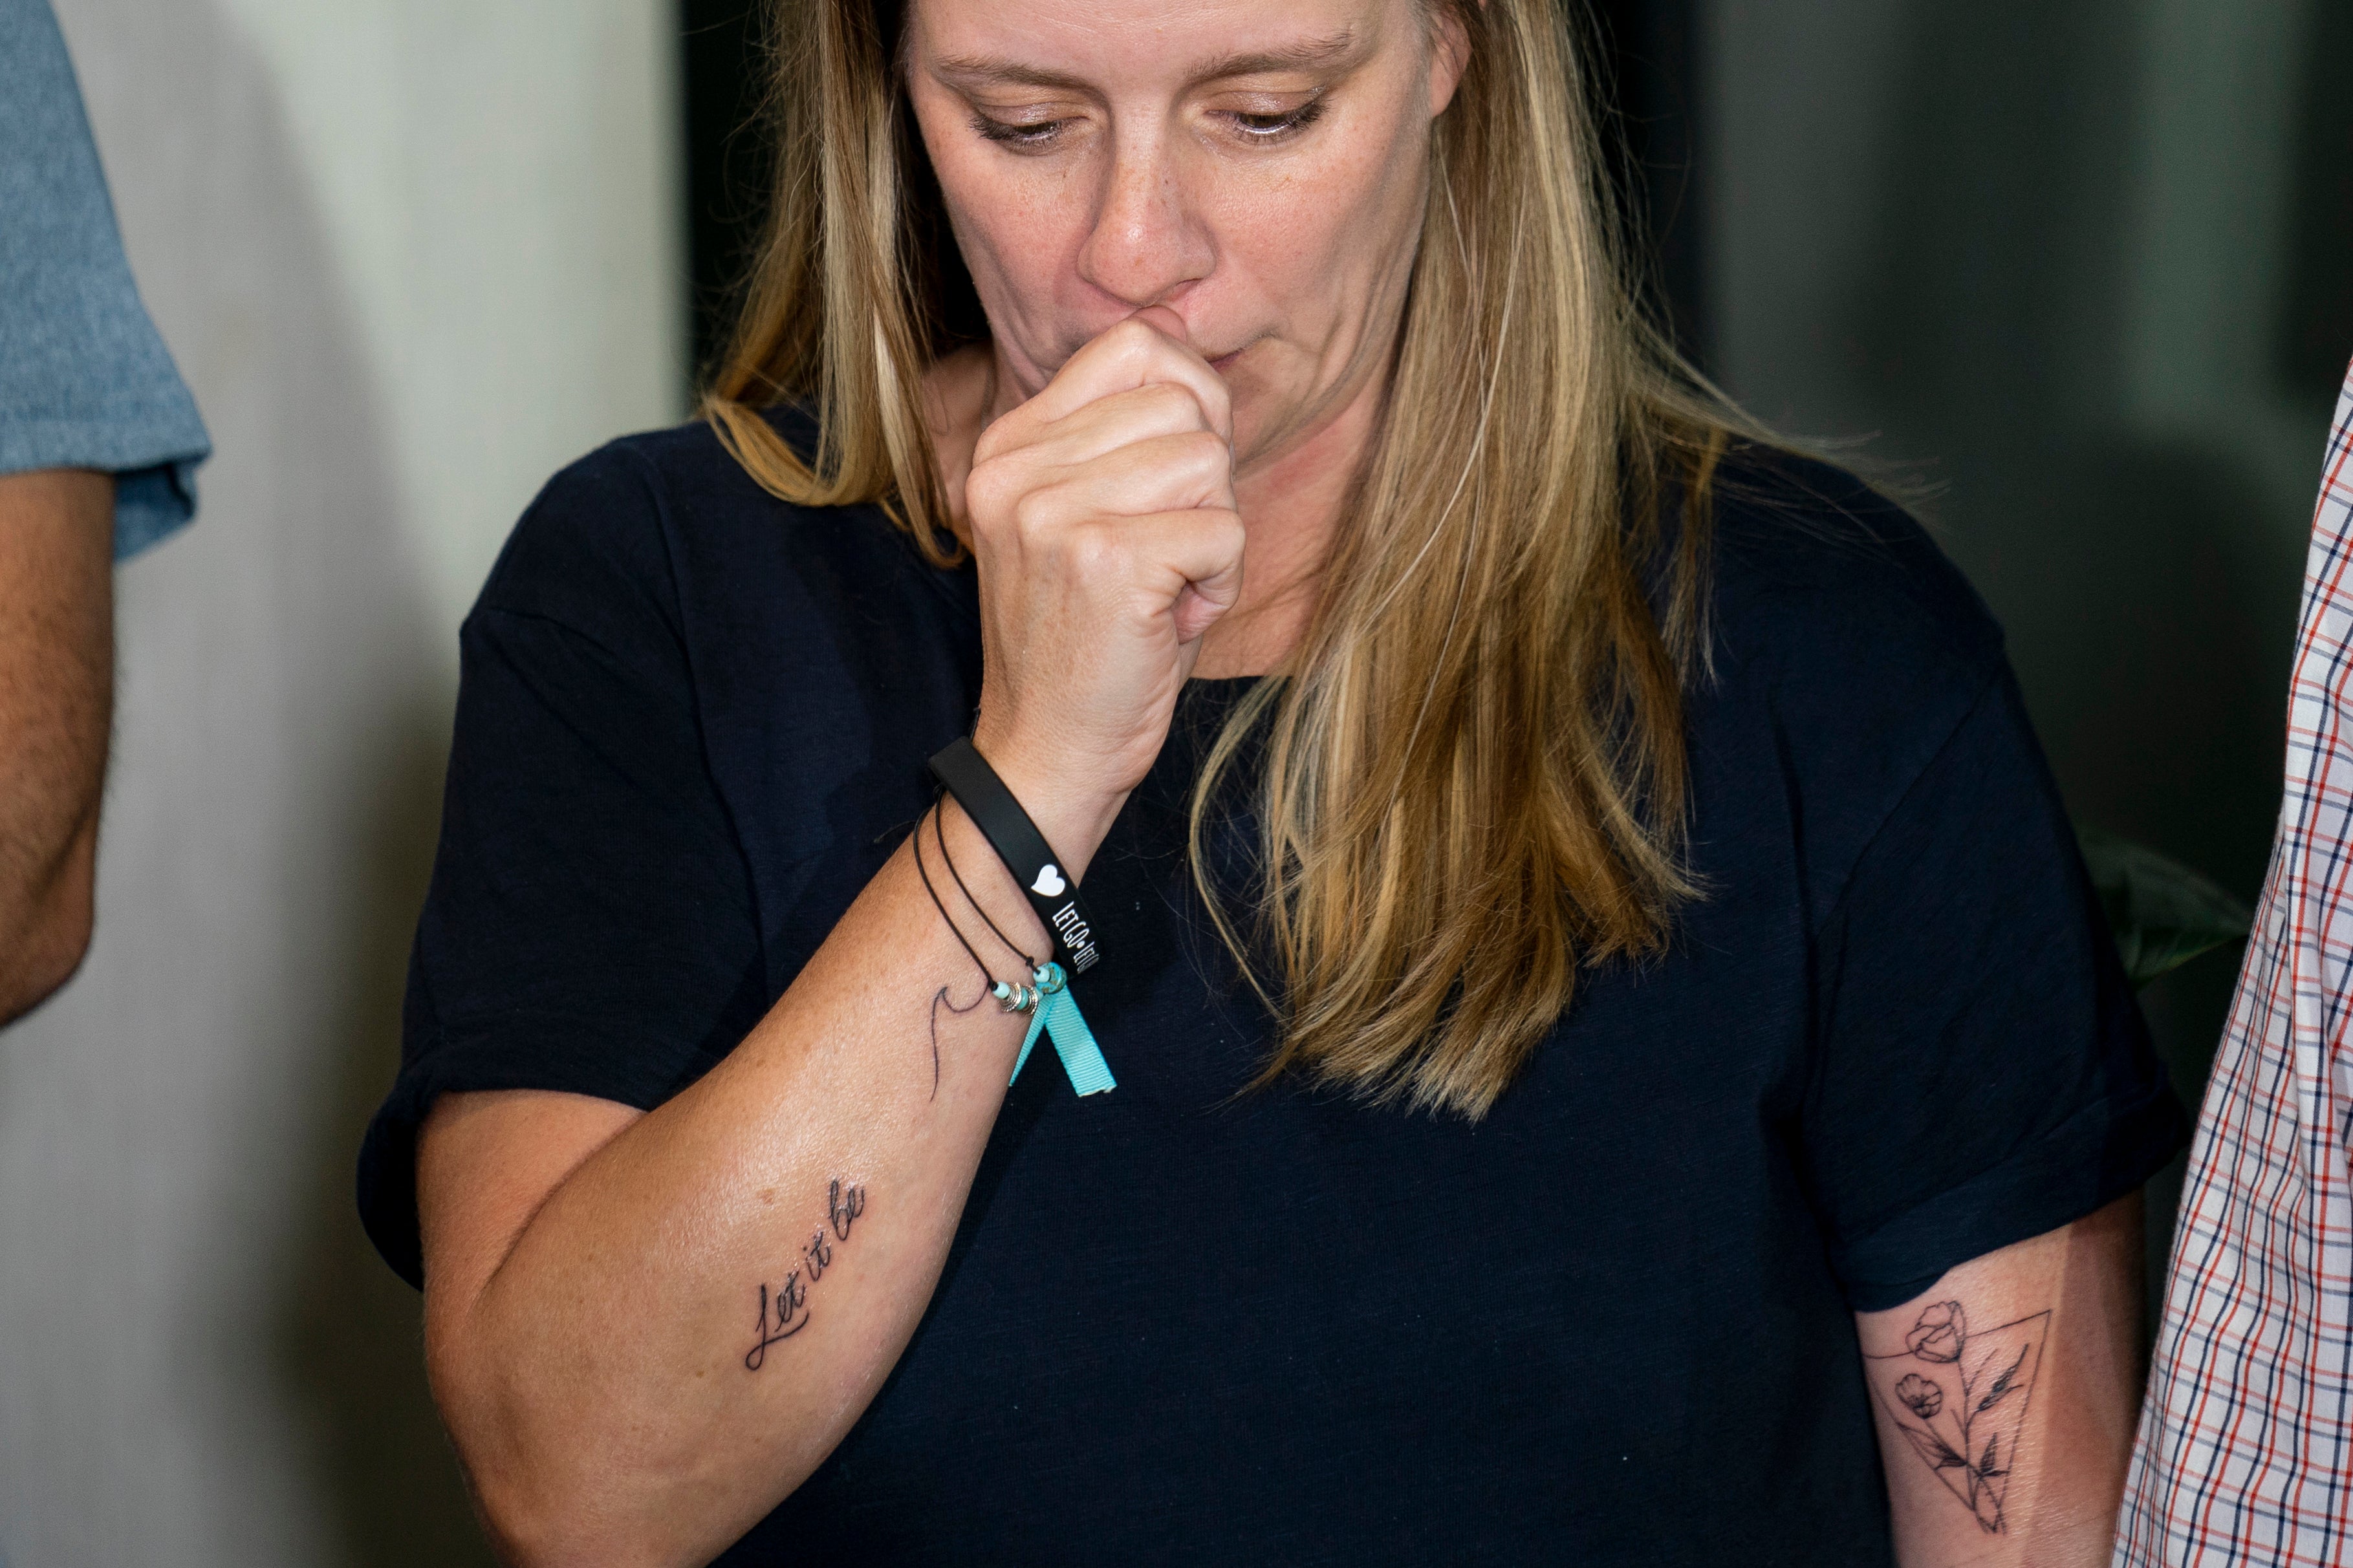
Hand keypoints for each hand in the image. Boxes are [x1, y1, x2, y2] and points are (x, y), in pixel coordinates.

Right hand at [963, 308, 1243, 870]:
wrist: (1046, 754)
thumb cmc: (1091, 639)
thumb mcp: (1087, 517)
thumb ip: (1126, 439)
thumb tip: (1203, 367)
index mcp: (1008, 443)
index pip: (1136, 345)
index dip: (1191, 403)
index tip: (1174, 481)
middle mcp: (1016, 466)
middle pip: (1184, 401)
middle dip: (1206, 482)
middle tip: (1167, 553)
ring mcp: (1052, 510)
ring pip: (1209, 462)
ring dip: (1214, 534)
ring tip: (1166, 589)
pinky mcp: (1103, 560)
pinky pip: (1224, 530)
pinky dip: (1221, 582)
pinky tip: (1172, 619)